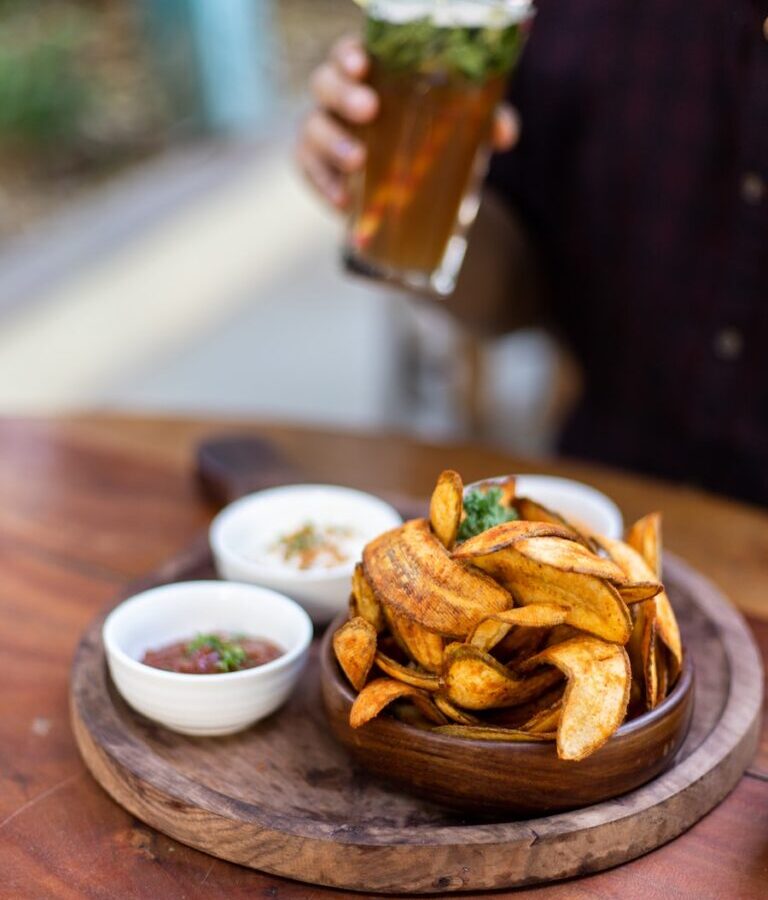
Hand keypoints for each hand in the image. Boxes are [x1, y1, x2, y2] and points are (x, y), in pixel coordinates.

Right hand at [297, 36, 519, 210]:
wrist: (405, 189)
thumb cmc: (427, 139)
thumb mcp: (458, 127)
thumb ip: (483, 121)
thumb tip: (505, 134)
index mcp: (369, 75)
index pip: (349, 53)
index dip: (349, 54)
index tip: (364, 64)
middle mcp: (338, 99)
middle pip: (324, 83)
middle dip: (343, 94)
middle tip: (369, 110)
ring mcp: (323, 133)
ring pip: (312, 128)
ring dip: (334, 142)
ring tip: (359, 161)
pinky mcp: (316, 169)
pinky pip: (309, 172)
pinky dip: (324, 186)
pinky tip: (344, 201)